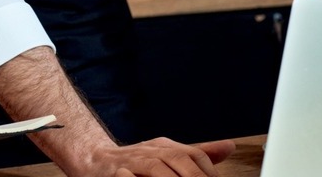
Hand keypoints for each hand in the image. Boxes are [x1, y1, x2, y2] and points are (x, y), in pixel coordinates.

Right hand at [72, 137, 235, 176]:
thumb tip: (229, 147)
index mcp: (165, 147)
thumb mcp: (166, 156)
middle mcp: (151, 151)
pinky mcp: (116, 174)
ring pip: (158, 169)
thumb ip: (198, 154)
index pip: (194, 155)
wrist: (92, 161)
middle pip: (180, 161)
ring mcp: (132, 162)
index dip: (208, 171)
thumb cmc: (133, 164)